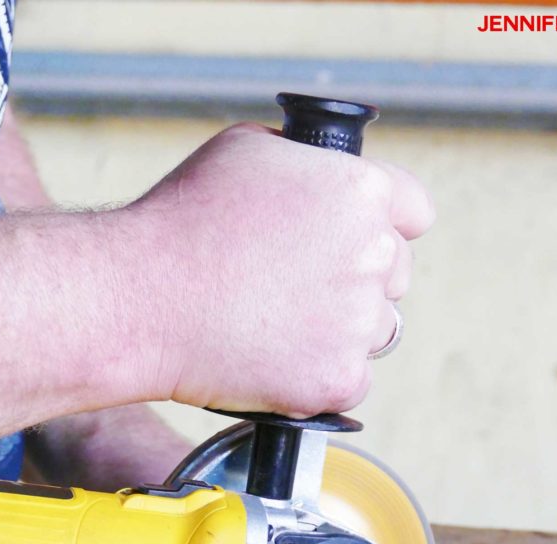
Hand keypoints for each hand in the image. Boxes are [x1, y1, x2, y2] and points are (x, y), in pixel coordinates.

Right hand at [126, 123, 434, 416]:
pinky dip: (319, 375)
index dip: (385, 224)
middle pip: (395, 276)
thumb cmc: (183, 221)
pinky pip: (350, 379)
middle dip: (357, 279)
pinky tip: (274, 357)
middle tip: (296, 286)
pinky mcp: (338, 380)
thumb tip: (326, 178)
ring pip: (377, 331)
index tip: (357, 240)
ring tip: (278, 322)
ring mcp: (359, 324)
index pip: (415, 212)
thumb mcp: (249, 150)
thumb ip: (310, 164)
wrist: (141, 300)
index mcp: (361, 193)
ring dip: (343, 329)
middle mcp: (373, 257)